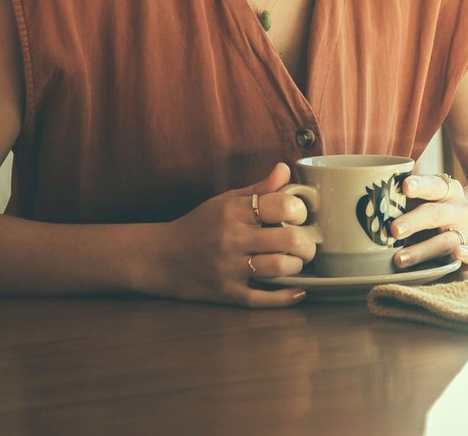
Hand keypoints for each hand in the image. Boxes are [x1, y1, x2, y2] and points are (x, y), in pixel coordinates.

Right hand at [151, 163, 316, 307]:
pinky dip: (285, 297)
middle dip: (306, 243)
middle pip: (286, 240)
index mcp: (234, 212)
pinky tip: (298, 291)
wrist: (160, 257)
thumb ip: (258, 188)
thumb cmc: (199, 226)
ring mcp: (229, 269)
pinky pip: (262, 299)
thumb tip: (285, 169)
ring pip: (279, 268)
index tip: (300, 216)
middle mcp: (232, 239)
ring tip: (297, 262)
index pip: (281, 206)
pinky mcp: (227, 293)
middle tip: (307, 244)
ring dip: (297, 266)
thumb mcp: (225, 201)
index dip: (299, 210)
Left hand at [390, 172, 467, 267]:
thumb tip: (360, 189)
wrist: (467, 225)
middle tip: (393, 230)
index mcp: (448, 190)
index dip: (419, 185)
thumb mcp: (423, 199)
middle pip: (437, 214)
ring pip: (448, 239)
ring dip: (423, 249)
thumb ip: (402, 196)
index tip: (403, 187)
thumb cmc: (434, 210)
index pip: (434, 185)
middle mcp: (461, 209)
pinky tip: (456, 254)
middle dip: (414, 221)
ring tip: (399, 258)